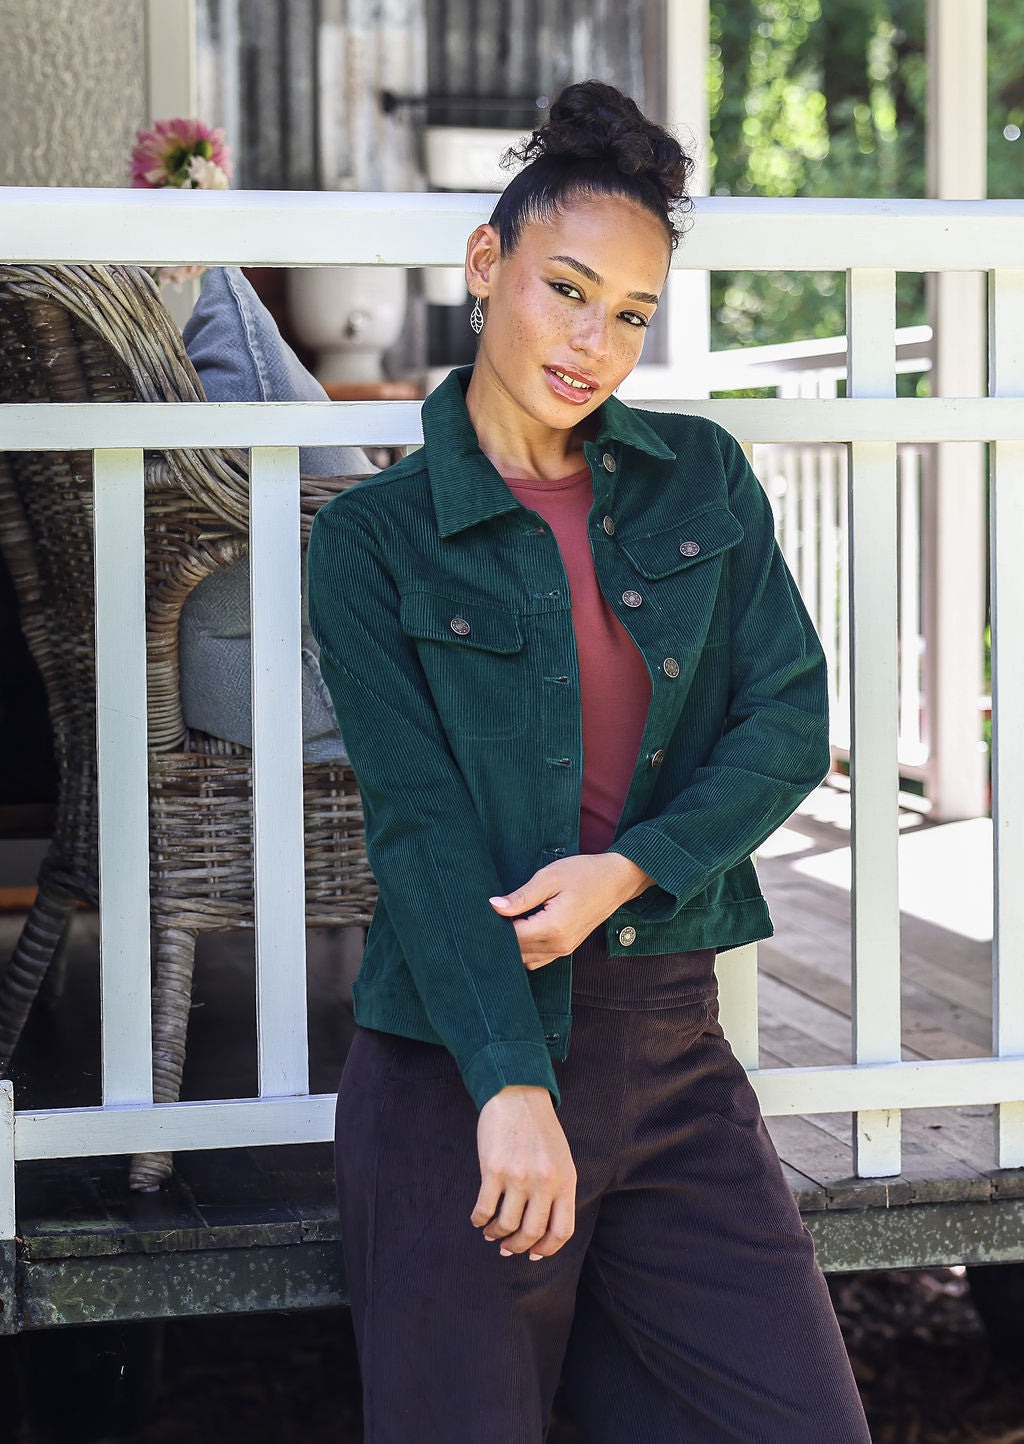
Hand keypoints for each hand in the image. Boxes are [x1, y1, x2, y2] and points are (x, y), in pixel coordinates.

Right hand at [471, 1085, 576, 1258]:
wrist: (518, 1094)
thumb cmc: (540, 1128)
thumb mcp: (561, 1159)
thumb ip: (557, 1190)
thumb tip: (540, 1229)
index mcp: (565, 1181)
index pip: (562, 1231)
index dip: (547, 1249)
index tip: (533, 1254)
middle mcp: (544, 1182)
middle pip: (531, 1233)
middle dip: (517, 1247)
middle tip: (507, 1248)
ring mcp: (518, 1177)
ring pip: (506, 1224)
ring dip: (496, 1235)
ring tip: (491, 1233)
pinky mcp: (493, 1169)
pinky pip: (484, 1208)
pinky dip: (479, 1220)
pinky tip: (478, 1219)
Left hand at [488, 852, 654, 969]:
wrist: (617, 880)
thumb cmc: (584, 874)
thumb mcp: (549, 878)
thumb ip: (521, 896)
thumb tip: (493, 906)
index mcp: (553, 927)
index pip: (512, 937)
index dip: (495, 927)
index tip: (483, 914)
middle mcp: (558, 945)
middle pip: (517, 952)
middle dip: (501, 937)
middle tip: (488, 917)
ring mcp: (564, 950)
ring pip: (525, 959)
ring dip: (513, 946)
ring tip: (504, 923)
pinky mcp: (566, 948)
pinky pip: (537, 959)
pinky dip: (526, 950)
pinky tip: (520, 930)